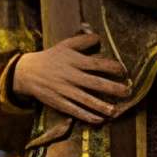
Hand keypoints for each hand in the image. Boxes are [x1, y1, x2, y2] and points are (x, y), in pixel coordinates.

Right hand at [10, 29, 125, 123]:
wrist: (28, 72)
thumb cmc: (51, 57)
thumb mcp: (65, 45)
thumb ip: (83, 41)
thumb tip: (99, 37)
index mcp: (74, 61)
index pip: (97, 64)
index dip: (112, 67)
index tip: (124, 72)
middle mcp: (71, 76)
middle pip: (95, 83)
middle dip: (113, 88)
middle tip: (128, 92)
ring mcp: (65, 90)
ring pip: (86, 100)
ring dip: (102, 106)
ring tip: (116, 111)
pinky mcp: (59, 102)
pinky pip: (75, 110)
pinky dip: (87, 116)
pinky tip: (99, 119)